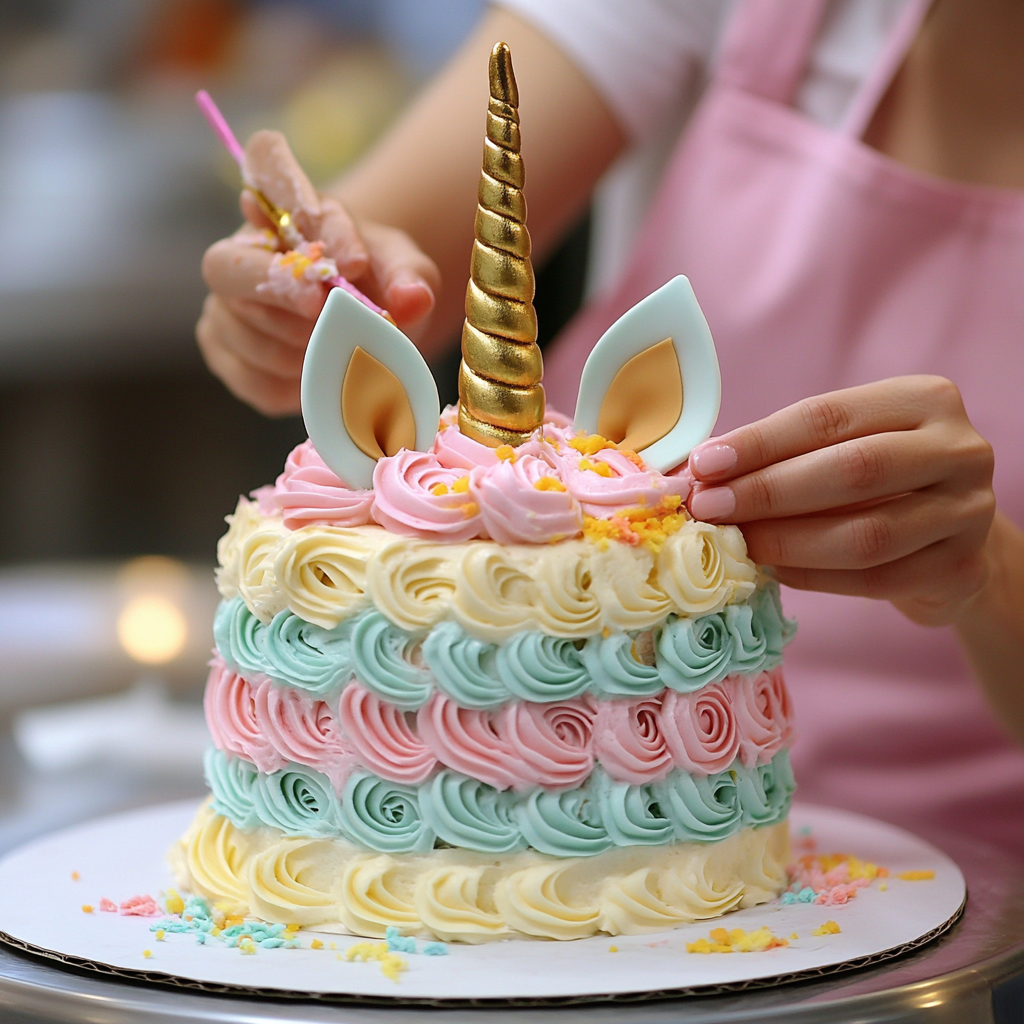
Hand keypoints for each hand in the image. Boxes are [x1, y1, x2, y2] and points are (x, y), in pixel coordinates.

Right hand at [196, 131, 439, 415]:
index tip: (351, 261)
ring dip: (297, 348)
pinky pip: (249, 377)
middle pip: (226, 266)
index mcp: (288, 211)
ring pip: (240, 330)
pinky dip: (290, 386)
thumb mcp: (406, 272)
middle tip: (324, 311)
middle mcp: (242, 251)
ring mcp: (223, 305)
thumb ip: (410, 278)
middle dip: (277, 292)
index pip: (269, 176)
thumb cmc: (379, 285)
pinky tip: (318, 377)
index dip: (294, 208)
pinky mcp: (222, 352)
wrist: (360, 325)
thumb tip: (414, 298)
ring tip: (339, 350)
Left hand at [686, 376, 996, 626]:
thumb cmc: (876, 483)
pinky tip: (775, 571)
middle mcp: (959, 449)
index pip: (828, 417)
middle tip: (709, 508)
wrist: (950, 537)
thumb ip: (781, 455)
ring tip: (736, 544)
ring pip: (866, 534)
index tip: (703, 464)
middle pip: (852, 470)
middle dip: (767, 492)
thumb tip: (698, 473)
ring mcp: (968, 512)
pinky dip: (814, 577)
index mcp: (923, 400)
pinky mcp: (962, 569)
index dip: (760, 442)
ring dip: (787, 541)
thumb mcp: (839, 449)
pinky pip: (874, 580)